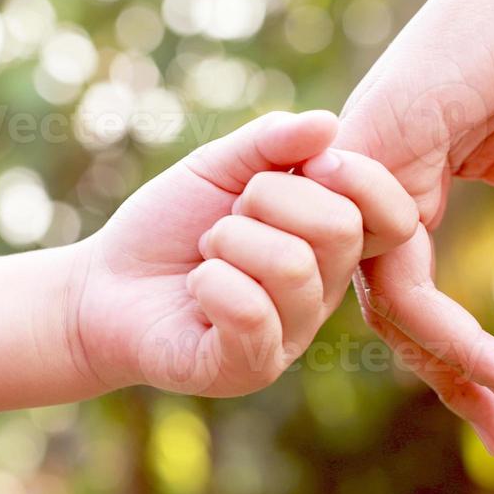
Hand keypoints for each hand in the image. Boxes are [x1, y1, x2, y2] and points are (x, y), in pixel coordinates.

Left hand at [69, 111, 493, 405]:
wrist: (102, 287)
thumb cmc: (169, 227)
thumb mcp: (220, 167)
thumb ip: (271, 141)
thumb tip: (328, 124)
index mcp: (334, 240)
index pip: (391, 212)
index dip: (360, 176)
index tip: (311, 162)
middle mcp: (326, 290)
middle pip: (338, 227)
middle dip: (267, 200)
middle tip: (230, 216)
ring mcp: (291, 335)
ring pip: (290, 266)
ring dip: (228, 242)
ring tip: (207, 254)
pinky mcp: (249, 369)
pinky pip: (252, 314)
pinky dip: (212, 283)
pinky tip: (196, 290)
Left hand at [336, 0, 493, 452]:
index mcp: (406, 192)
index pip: (413, 300)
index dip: (457, 362)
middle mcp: (373, 186)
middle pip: (388, 311)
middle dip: (448, 377)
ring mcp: (368, 164)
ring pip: (381, 292)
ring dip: (446, 357)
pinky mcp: (379, 138)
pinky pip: (383, 247)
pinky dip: (427, 308)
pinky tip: (478, 347)